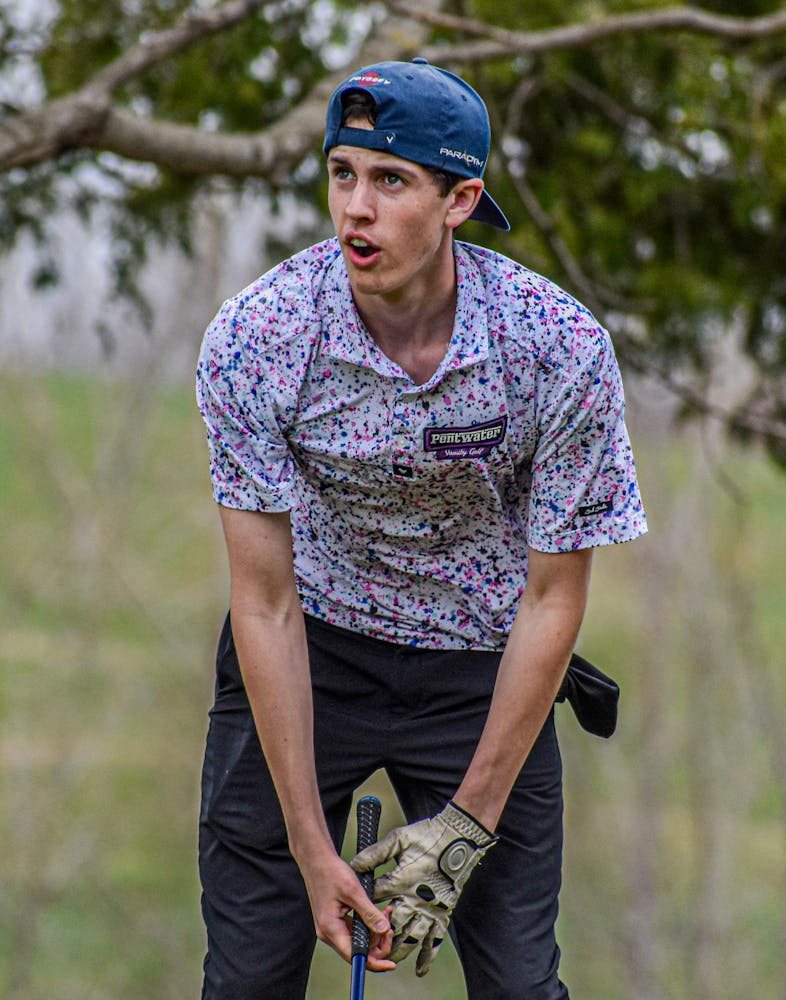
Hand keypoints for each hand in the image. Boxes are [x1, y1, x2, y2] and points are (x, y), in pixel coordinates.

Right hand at [299, 850, 395, 972]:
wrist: (315, 859)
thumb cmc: (331, 872)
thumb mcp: (353, 892)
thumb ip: (369, 913)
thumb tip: (384, 931)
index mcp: (331, 929)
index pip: (355, 957)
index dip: (375, 964)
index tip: (392, 965)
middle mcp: (329, 933)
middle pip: (358, 951)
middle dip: (378, 941)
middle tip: (390, 925)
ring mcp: (330, 927)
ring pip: (358, 940)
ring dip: (374, 931)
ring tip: (386, 913)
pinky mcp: (333, 920)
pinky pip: (353, 930)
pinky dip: (367, 924)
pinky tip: (376, 911)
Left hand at [351, 801, 496, 975]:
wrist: (459, 838)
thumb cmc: (427, 837)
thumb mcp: (398, 840)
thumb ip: (376, 853)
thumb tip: (355, 863)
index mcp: (400, 881)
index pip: (376, 899)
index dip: (365, 905)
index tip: (357, 908)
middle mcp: (414, 899)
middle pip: (391, 927)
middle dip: (379, 935)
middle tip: (370, 941)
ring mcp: (430, 909)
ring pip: (410, 939)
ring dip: (398, 950)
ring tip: (388, 958)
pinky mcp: (444, 913)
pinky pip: (435, 941)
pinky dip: (427, 956)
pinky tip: (419, 967)